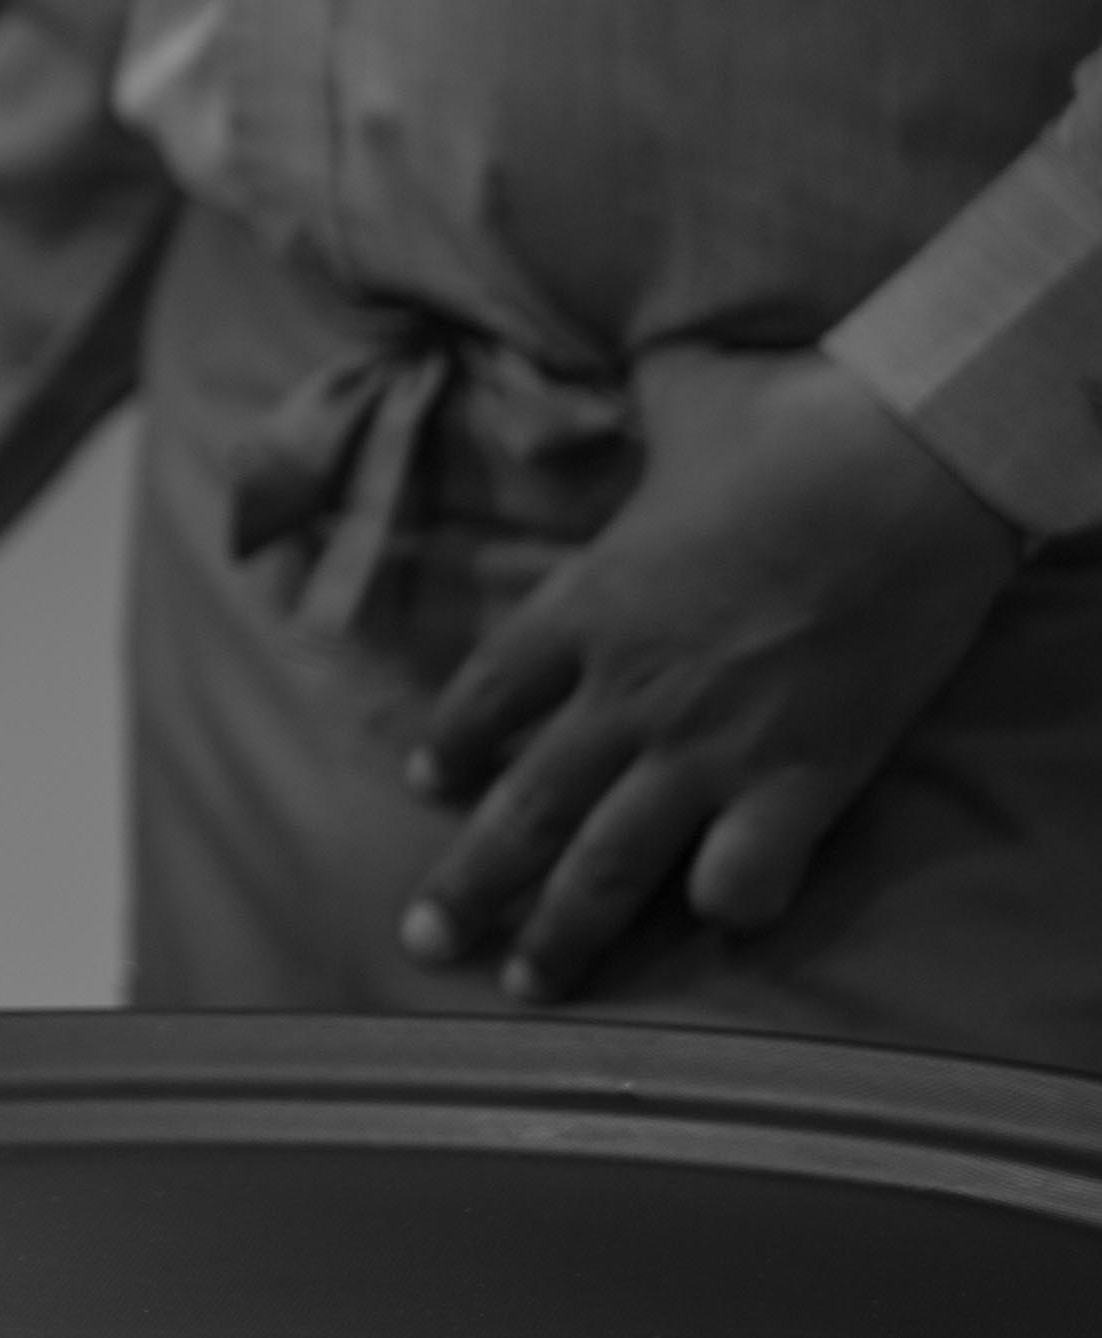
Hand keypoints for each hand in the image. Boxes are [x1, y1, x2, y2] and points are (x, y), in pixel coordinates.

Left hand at [399, 349, 1021, 998]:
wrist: (912, 459)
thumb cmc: (795, 416)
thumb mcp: (686, 392)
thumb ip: (647, 398)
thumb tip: (651, 353)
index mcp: (584, 604)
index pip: (485, 695)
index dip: (452, 746)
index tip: (429, 784)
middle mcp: (629, 689)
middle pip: (524, 809)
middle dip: (470, 885)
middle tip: (425, 942)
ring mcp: (714, 741)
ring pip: (612, 863)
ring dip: (564, 931)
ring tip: (527, 984)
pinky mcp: (808, 773)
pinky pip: (747, 873)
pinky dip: (730, 907)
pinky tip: (717, 926)